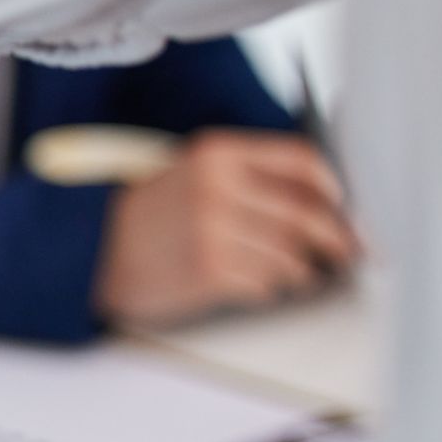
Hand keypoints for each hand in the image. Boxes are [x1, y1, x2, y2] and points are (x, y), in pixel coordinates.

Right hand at [94, 130, 357, 326]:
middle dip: (339, 240)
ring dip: (302, 271)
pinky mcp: (209, 270)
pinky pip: (268, 284)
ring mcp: (213, 229)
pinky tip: (256, 284)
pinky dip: (271, 289)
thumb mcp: (193, 175)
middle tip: (350, 254)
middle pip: (308, 214)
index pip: (303, 162)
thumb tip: (327, 206)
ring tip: (295, 275)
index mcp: (217, 153)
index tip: (351, 210)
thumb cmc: (150, 217)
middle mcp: (218, 186)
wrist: (91, 250)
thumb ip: (251, 178)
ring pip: (293, 255)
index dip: (337, 190)